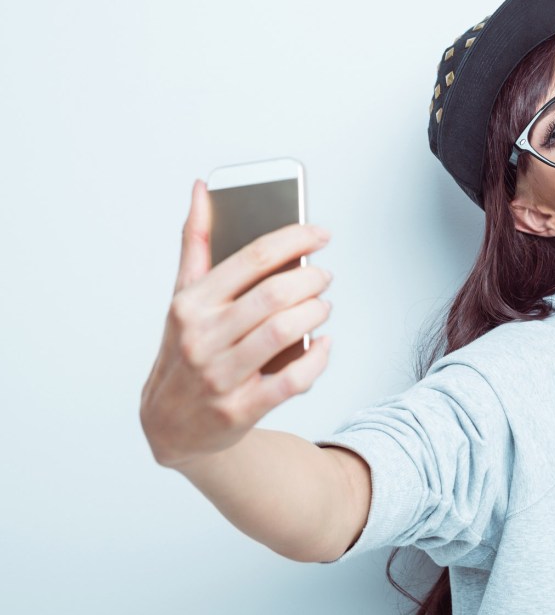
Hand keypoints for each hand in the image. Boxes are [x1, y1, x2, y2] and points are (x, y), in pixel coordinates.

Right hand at [140, 179, 332, 468]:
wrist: (170, 424)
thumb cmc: (185, 350)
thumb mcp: (183, 296)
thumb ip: (195, 242)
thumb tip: (203, 189)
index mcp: (191, 303)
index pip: (253, 258)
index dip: (295, 239)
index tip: (321, 234)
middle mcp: (202, 337)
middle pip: (274, 295)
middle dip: (311, 280)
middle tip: (324, 276)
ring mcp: (220, 376)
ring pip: (284, 332)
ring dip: (315, 314)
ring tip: (322, 306)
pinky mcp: (240, 410)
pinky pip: (291, 380)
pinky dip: (316, 359)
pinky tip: (323, 344)